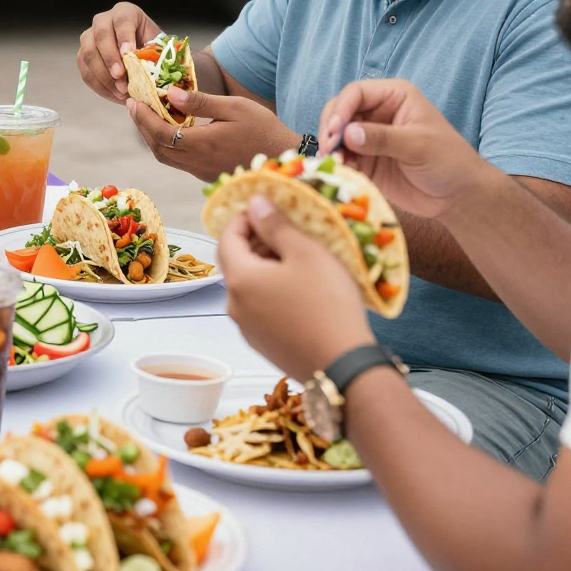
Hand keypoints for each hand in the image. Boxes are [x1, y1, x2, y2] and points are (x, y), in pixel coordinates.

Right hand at [77, 3, 164, 102]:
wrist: (142, 55)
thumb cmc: (151, 48)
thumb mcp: (158, 46)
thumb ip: (154, 54)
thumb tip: (151, 72)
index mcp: (125, 12)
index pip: (122, 20)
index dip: (124, 37)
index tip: (128, 54)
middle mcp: (103, 21)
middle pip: (101, 36)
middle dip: (110, 58)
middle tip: (120, 76)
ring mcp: (89, 37)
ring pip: (88, 54)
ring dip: (103, 76)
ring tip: (120, 91)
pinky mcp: (83, 56)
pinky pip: (86, 71)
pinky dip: (99, 86)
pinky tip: (114, 94)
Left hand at [126, 87, 294, 180]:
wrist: (284, 157)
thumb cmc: (263, 128)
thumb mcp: (234, 107)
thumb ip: (201, 102)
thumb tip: (170, 93)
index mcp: (202, 145)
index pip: (160, 133)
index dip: (142, 118)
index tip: (132, 102)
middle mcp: (197, 163)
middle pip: (157, 148)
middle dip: (142, 127)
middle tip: (134, 107)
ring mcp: (201, 172)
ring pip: (166, 157)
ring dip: (153, 138)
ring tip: (148, 116)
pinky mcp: (207, 175)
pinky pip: (178, 162)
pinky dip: (167, 145)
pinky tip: (170, 130)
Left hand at [219, 196, 374, 382]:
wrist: (343, 368)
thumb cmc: (326, 304)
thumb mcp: (306, 253)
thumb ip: (276, 225)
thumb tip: (254, 202)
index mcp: (239, 279)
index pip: (227, 237)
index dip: (244, 218)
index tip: (268, 209)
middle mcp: (234, 305)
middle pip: (234, 262)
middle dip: (255, 242)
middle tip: (286, 232)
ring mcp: (246, 329)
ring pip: (247, 286)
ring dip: (264, 267)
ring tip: (297, 260)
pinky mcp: (262, 345)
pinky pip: (258, 307)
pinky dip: (270, 291)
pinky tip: (299, 291)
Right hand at [317, 78, 489, 220]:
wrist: (457, 196)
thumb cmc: (448, 161)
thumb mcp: (418, 145)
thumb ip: (383, 138)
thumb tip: (347, 133)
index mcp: (393, 96)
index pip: (356, 93)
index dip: (341, 109)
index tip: (334, 131)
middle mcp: (377, 112)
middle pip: (340, 111)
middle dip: (330, 129)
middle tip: (329, 150)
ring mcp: (368, 136)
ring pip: (336, 135)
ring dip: (331, 148)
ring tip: (334, 164)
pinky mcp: (364, 160)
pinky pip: (342, 157)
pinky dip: (337, 163)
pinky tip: (339, 172)